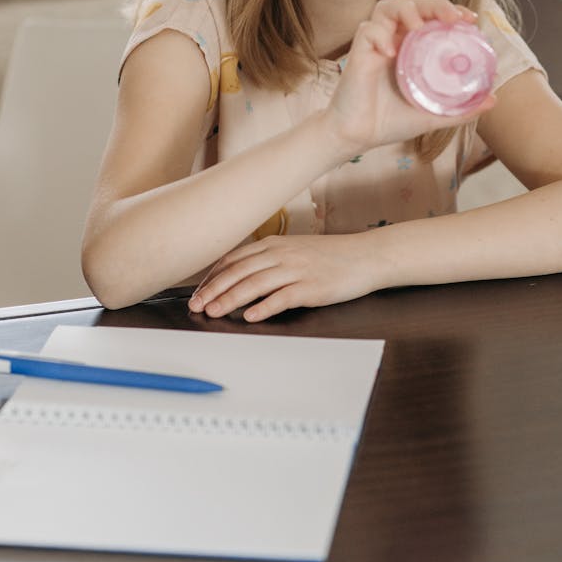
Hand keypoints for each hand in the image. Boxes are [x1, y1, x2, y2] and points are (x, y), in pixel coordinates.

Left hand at [187, 233, 374, 321]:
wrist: (365, 256)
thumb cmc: (330, 256)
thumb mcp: (295, 250)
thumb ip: (269, 260)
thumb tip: (241, 276)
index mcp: (274, 245)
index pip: (234, 259)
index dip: (213, 276)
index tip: (198, 292)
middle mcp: (281, 254)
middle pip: (239, 272)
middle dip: (213, 289)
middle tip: (196, 306)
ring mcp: (296, 270)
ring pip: (255, 284)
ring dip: (230, 299)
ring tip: (214, 312)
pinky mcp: (311, 287)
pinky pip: (282, 297)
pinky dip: (264, 307)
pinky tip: (251, 317)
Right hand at [323, 0, 494, 152]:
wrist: (358, 137)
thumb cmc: (390, 122)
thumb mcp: (432, 114)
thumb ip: (461, 108)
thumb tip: (493, 99)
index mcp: (412, 47)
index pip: (432, 16)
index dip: (451, 10)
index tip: (470, 18)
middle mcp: (394, 39)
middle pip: (414, 4)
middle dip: (435, 4)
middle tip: (452, 18)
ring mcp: (375, 42)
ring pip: (387, 7)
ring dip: (406, 10)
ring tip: (418, 27)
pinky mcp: (357, 51)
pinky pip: (368, 30)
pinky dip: (380, 36)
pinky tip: (390, 53)